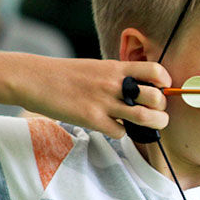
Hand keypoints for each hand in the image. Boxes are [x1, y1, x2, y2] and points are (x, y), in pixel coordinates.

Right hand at [14, 56, 171, 138]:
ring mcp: (103, 102)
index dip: (165, 82)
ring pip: (144, 117)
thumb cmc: (65, 74)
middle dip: (162, 108)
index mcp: (116, 67)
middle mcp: (114, 83)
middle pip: (156, 97)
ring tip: (151, 124)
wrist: (34, 78)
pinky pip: (120, 131)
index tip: (163, 89)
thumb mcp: (96, 66)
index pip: (155, 71)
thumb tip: (139, 87)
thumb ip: (118, 75)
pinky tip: (114, 128)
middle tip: (157, 112)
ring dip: (153, 124)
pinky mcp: (91, 119)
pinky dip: (122, 133)